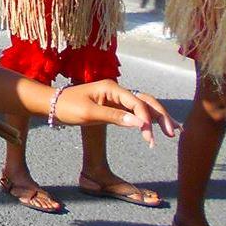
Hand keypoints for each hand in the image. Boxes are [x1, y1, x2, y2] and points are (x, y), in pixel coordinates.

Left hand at [54, 80, 176, 146]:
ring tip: (174, 131)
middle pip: (145, 101)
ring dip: (158, 117)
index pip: (137, 103)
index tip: (148, 137)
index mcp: (112, 88)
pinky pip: (134, 111)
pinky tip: (157, 127)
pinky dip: (147, 119)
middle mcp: (117, 90)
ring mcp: (116, 98)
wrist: (52, 105)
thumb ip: (114, 117)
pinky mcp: (114, 106)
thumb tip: (140, 123)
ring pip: (143, 106)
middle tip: (172, 134)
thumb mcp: (89, 113)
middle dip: (160, 116)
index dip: (146, 119)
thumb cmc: (67, 107)